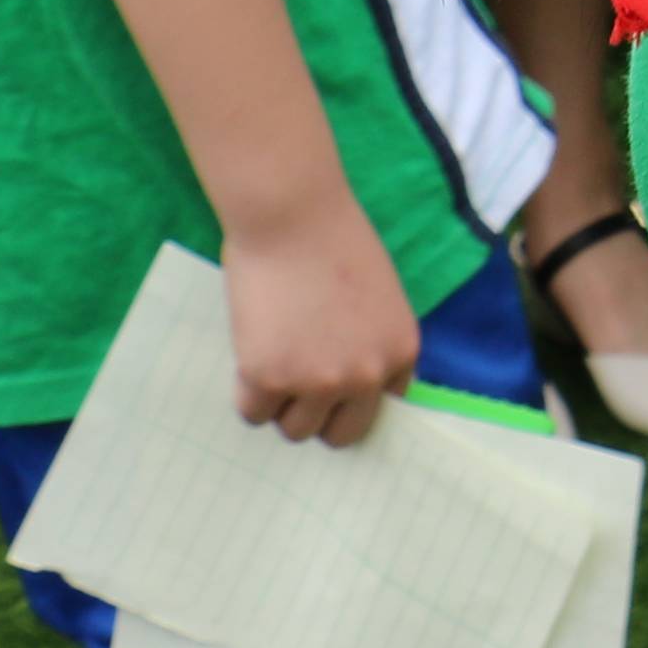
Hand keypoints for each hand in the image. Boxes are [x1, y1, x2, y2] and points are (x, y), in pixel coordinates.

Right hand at [222, 212, 421, 446]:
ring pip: (295, 430)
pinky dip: (247, 393)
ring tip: (273, 359)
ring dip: (281, 405)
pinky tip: (250, 353)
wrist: (292, 213)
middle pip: (341, 434)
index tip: (331, 388)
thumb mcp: (376, 298)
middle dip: (319, 415)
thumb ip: (368, 342)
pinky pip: (253, 413)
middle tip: (296, 385)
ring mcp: (317, 381)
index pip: (381, 408)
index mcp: (399, 353)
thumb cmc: (331, 240)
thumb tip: (342, 388)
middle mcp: (365, 376)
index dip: (351, 397)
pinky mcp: (269, 378)